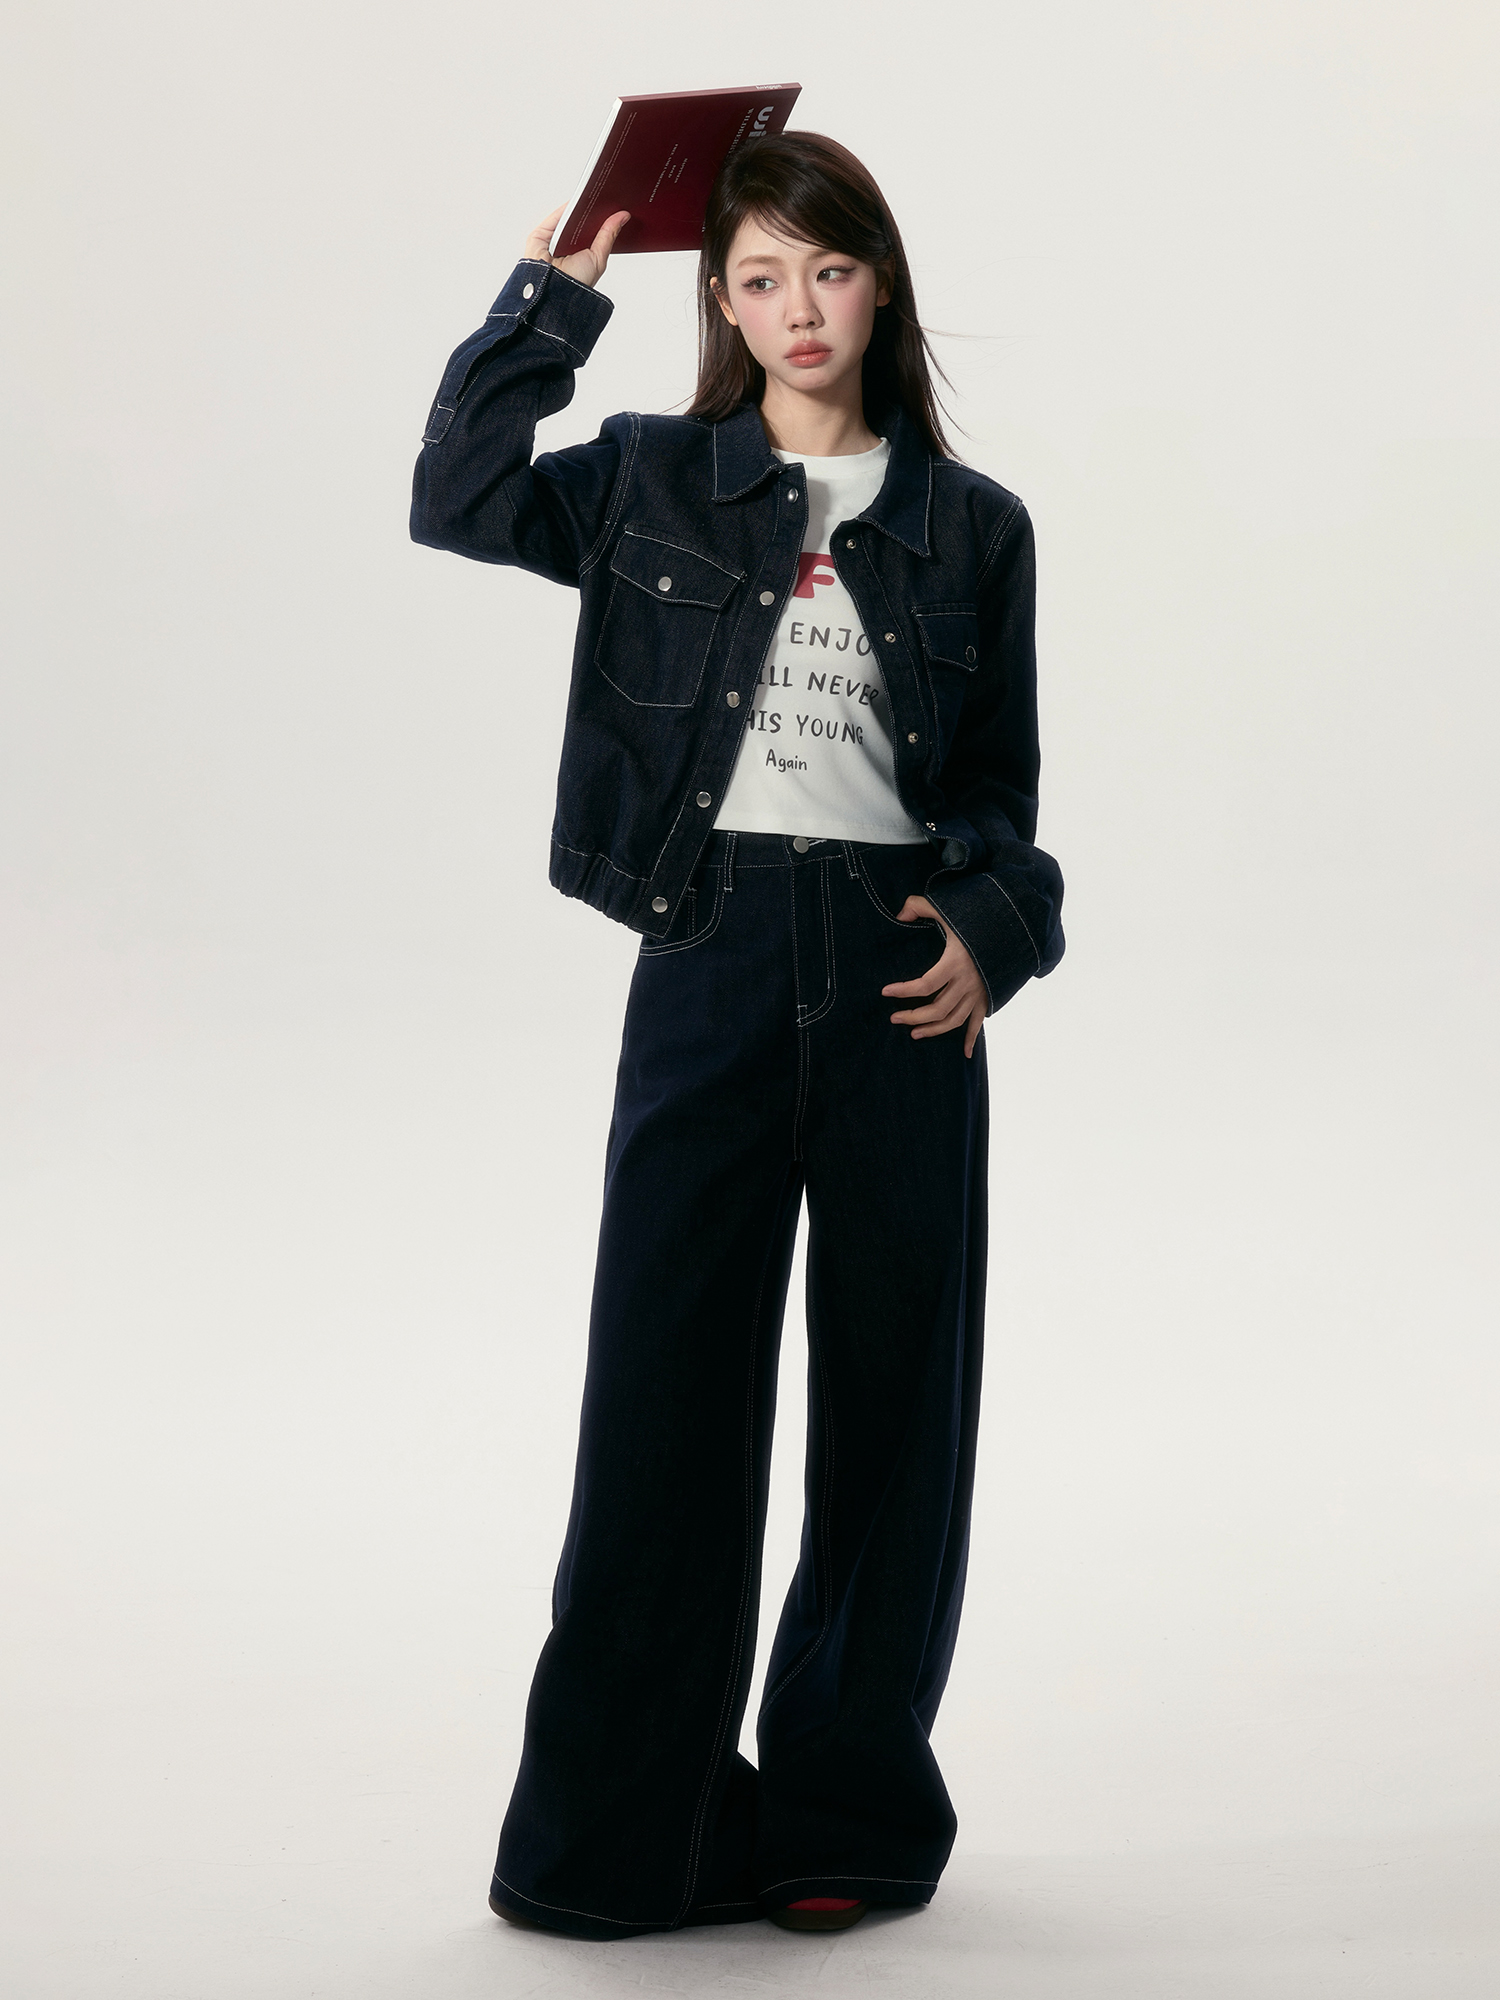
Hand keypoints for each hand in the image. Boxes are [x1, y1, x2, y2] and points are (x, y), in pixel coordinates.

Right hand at [522, 204, 630, 288]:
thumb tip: (622, 216)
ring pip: (566, 217)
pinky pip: (554, 218)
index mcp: (579, 251)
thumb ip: (608, 235)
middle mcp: (565, 244)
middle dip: (591, 209)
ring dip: (579, 207)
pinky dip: (566, 209)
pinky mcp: (539, 236)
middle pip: (578, 221)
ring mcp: (551, 239)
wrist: (558, 295)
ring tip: (595, 195)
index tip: (614, 203)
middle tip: (607, 195)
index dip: (601, 216)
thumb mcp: (598, 258)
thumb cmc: (577, 284)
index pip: (590, 228)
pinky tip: (578, 201)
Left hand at [882, 897, 986, 1058]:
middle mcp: (968, 981)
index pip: (924, 984)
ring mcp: (979, 992)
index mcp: (955, 962)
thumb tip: (898, 914)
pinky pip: (978, 1023)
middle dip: (913, 1016)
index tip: (886, 992)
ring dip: (933, 1030)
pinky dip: (972, 1039)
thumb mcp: (950, 908)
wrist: (1016, 928)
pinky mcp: (988, 997)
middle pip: (937, 1009)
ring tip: (914, 1033)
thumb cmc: (979, 919)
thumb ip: (921, 906)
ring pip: (954, 1020)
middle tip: (895, 1018)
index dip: (904, 991)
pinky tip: (965, 1053)